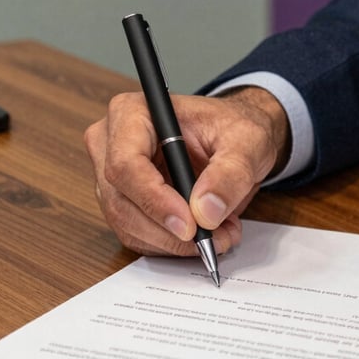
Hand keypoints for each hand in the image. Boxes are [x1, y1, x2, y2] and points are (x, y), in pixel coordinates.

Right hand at [84, 86, 289, 257]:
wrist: (234, 139)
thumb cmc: (232, 128)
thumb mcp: (246, 141)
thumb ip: (230, 172)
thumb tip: (206, 211)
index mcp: (133, 112)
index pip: (125, 163)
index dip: (154, 199)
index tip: (190, 225)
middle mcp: (111, 142)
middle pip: (120, 200)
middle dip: (168, 229)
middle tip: (215, 237)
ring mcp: (112, 176)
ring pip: (126, 224)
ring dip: (173, 242)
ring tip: (219, 233)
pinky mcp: (122, 202)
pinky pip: (136, 235)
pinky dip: (170, 245)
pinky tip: (203, 234)